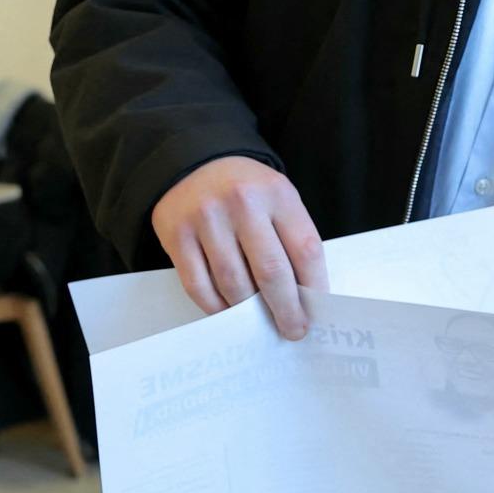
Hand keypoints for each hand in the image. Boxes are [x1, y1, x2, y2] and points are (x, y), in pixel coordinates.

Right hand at [151, 155, 328, 340]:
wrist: (192, 163)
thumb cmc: (244, 191)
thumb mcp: (277, 198)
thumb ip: (290, 239)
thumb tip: (303, 298)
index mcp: (277, 193)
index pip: (305, 250)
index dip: (314, 288)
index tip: (315, 312)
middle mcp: (242, 203)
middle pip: (271, 272)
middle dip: (286, 310)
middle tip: (293, 330)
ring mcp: (206, 219)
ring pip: (234, 284)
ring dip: (250, 312)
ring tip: (260, 321)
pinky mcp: (177, 235)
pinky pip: (200, 286)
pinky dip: (216, 307)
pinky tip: (229, 312)